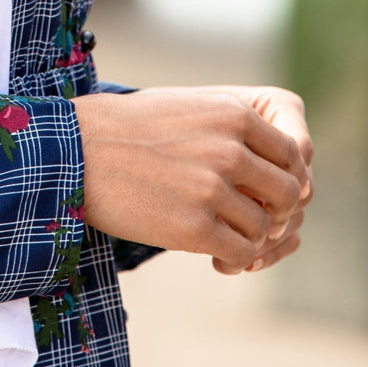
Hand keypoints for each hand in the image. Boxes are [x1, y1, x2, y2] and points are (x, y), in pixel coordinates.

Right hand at [71, 85, 312, 271]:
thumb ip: (236, 127)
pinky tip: (215, 257)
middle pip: (288, 194)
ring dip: (250, 238)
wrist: (75, 151)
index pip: (291, 154)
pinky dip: (235, 260)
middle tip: (251, 221)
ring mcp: (211, 189)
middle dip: (276, 213)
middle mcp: (229, 148)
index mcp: (232, 113)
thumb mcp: (190, 106)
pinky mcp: (193, 228)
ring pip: (264, 227)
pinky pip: (241, 253)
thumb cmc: (130, 128)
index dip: (286, 178)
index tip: (267, 193)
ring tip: (224, 237)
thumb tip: (286, 159)